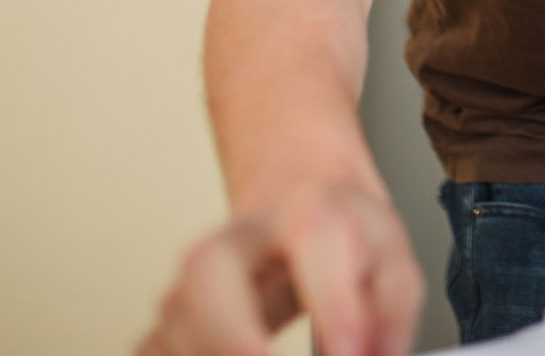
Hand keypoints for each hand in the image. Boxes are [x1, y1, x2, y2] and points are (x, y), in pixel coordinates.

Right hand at [137, 180, 421, 355]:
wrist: (297, 204)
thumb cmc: (344, 240)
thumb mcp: (391, 262)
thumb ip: (391, 312)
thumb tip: (375, 355)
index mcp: (308, 210)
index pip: (316, 237)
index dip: (334, 305)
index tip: (347, 352)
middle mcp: (238, 238)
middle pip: (209, 269)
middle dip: (231, 335)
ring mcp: (191, 278)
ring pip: (175, 322)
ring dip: (211, 354)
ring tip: (267, 355)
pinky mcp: (168, 319)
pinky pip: (153, 349)